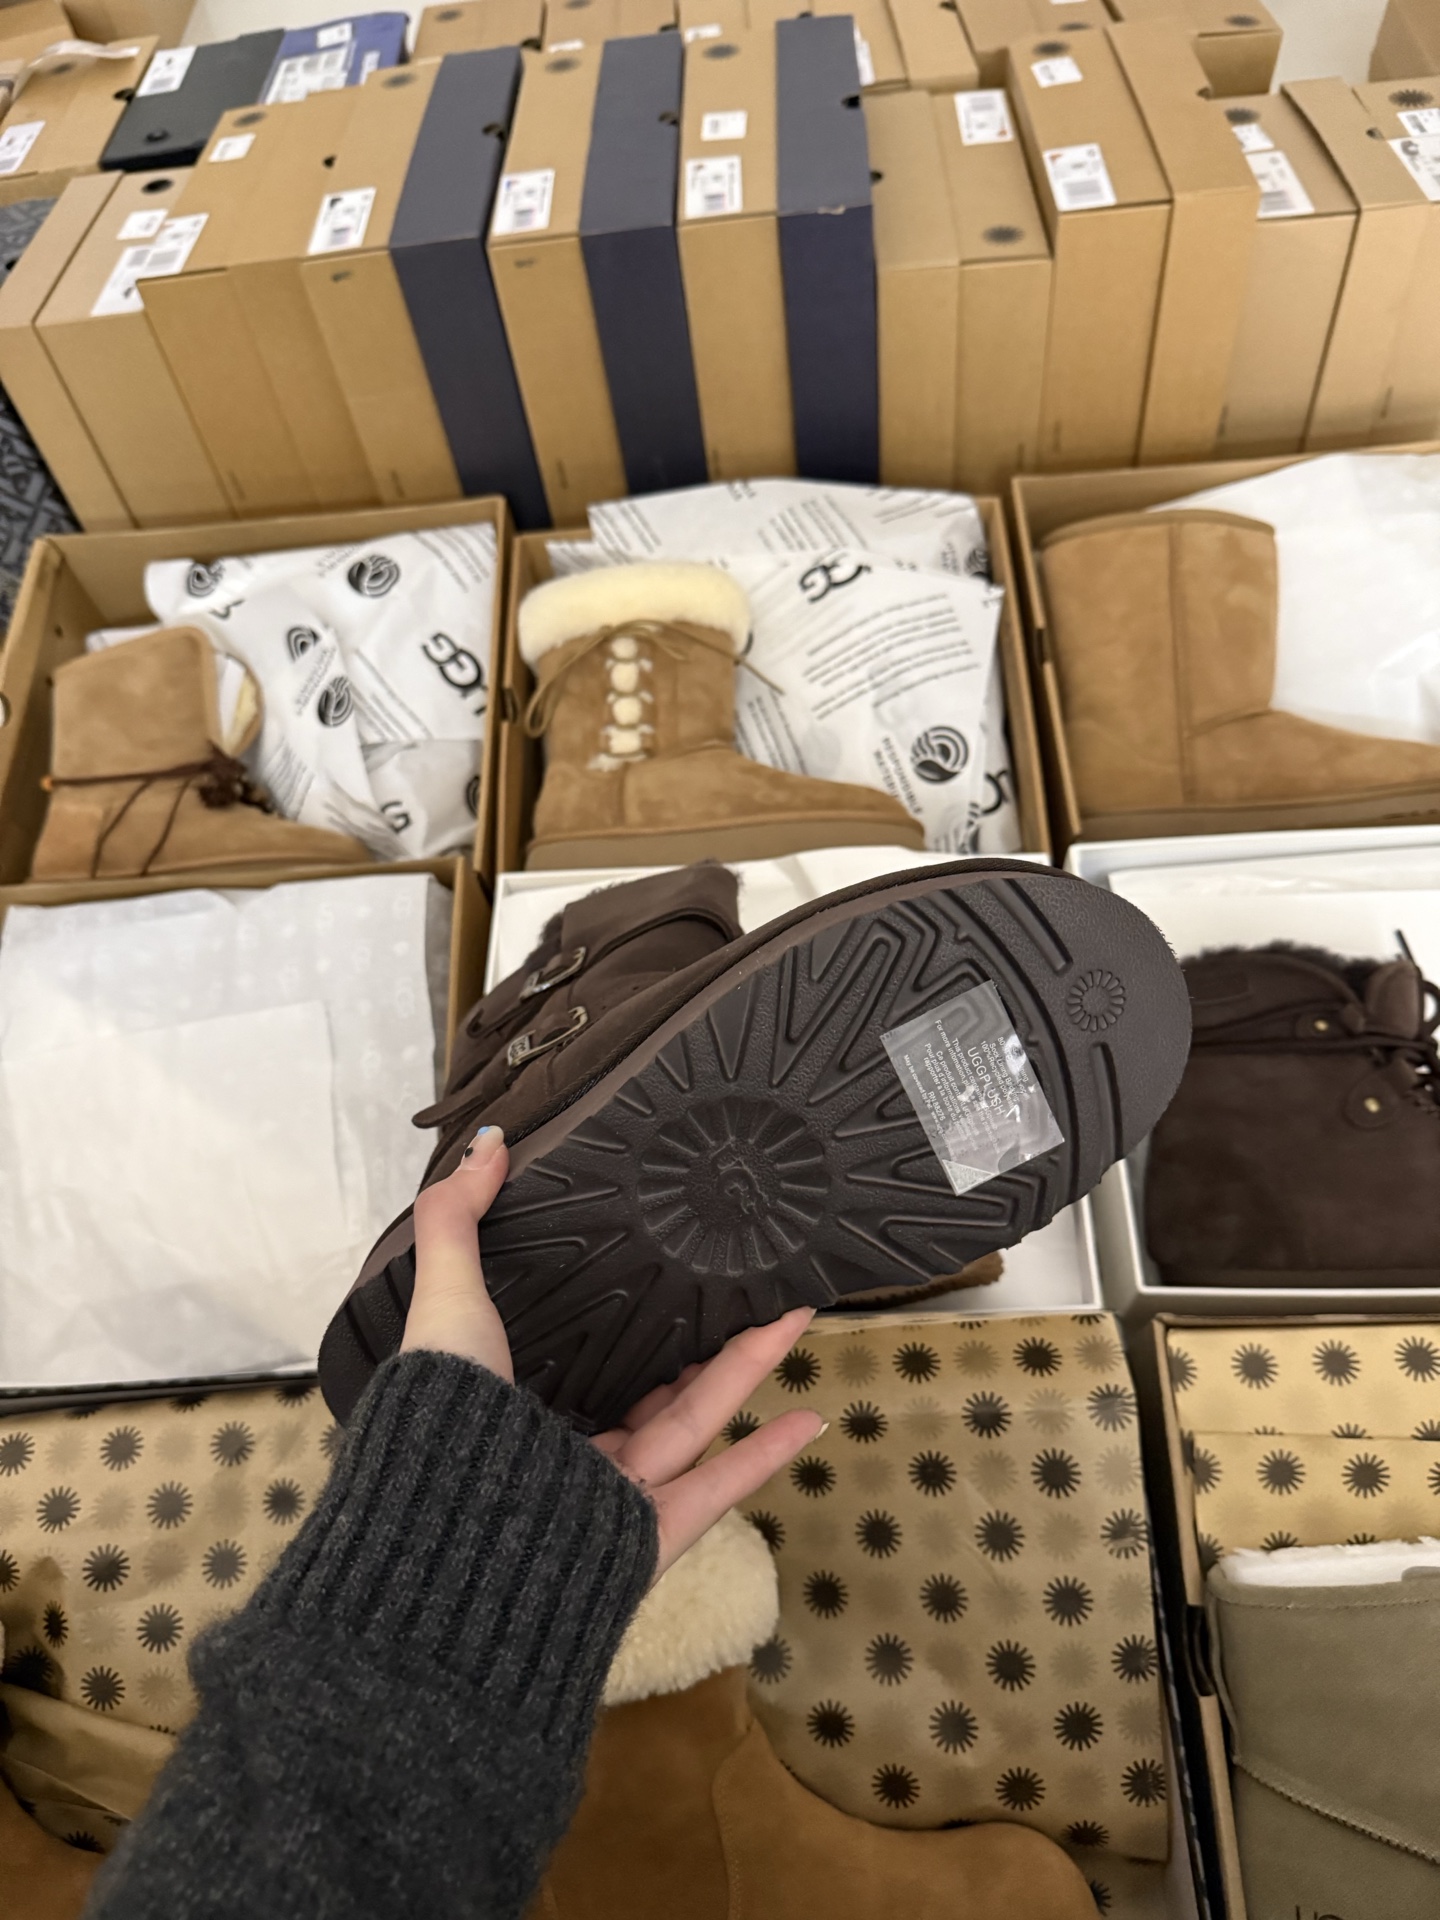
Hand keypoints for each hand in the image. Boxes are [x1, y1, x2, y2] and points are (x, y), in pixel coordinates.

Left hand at [402, 1126, 823, 1581]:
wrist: (453, 1536)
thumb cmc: (444, 1421)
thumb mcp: (444, 1304)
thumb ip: (456, 1222)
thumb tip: (486, 1142)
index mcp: (516, 1403)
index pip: (583, 1350)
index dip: (628, 1308)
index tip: (668, 1257)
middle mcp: (566, 1452)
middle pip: (655, 1385)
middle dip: (707, 1335)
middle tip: (750, 1282)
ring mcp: (614, 1496)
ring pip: (696, 1422)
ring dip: (749, 1372)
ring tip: (796, 1318)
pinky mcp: (649, 1531)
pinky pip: (718, 1485)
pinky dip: (766, 1455)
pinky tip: (810, 1417)